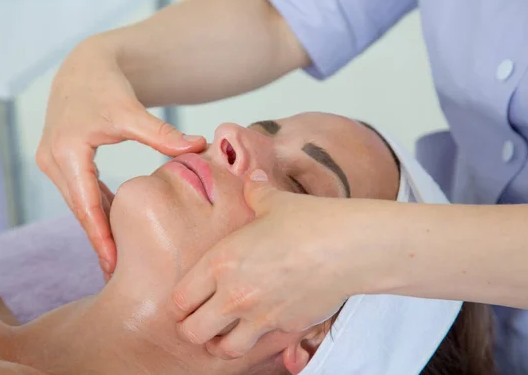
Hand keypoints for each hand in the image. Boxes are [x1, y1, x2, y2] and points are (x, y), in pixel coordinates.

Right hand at [36, 37, 205, 278]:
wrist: (85, 65)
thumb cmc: (107, 85)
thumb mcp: (131, 111)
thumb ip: (162, 134)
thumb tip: (197, 148)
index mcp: (67, 150)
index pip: (86, 204)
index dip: (100, 236)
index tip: (112, 265)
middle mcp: (53, 159)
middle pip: (81, 209)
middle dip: (99, 240)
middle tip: (117, 273)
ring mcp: (54, 160)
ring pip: (80, 203)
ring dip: (98, 227)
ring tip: (116, 259)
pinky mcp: (63, 159)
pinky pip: (81, 191)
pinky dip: (97, 208)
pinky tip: (113, 228)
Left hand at [167, 170, 350, 358]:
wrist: (348, 247)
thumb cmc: (310, 221)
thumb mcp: (274, 201)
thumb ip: (255, 191)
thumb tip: (253, 178)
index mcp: (221, 262)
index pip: (179, 300)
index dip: (180, 304)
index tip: (188, 301)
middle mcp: (234, 294)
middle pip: (193, 332)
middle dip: (194, 328)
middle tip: (203, 320)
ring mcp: (260, 316)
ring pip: (224, 349)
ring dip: (222, 342)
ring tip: (227, 332)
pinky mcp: (285, 328)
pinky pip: (261, 346)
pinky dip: (257, 341)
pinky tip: (263, 325)